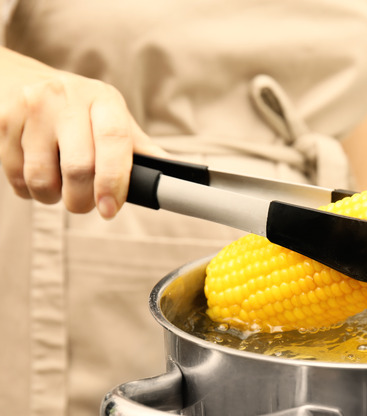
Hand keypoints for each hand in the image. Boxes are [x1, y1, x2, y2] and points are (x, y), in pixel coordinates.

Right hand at [0, 47, 167, 218]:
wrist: (21, 79)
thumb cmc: (78, 109)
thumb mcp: (112, 119)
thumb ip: (140, 150)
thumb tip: (173, 178)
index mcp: (104, 99)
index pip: (115, 142)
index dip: (114, 181)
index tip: (110, 209)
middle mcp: (68, 98)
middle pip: (79, 168)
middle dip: (82, 200)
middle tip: (85, 205)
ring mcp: (33, 108)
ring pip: (42, 178)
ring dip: (52, 198)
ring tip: (59, 188)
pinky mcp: (4, 121)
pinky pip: (16, 176)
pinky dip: (29, 190)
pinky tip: (37, 175)